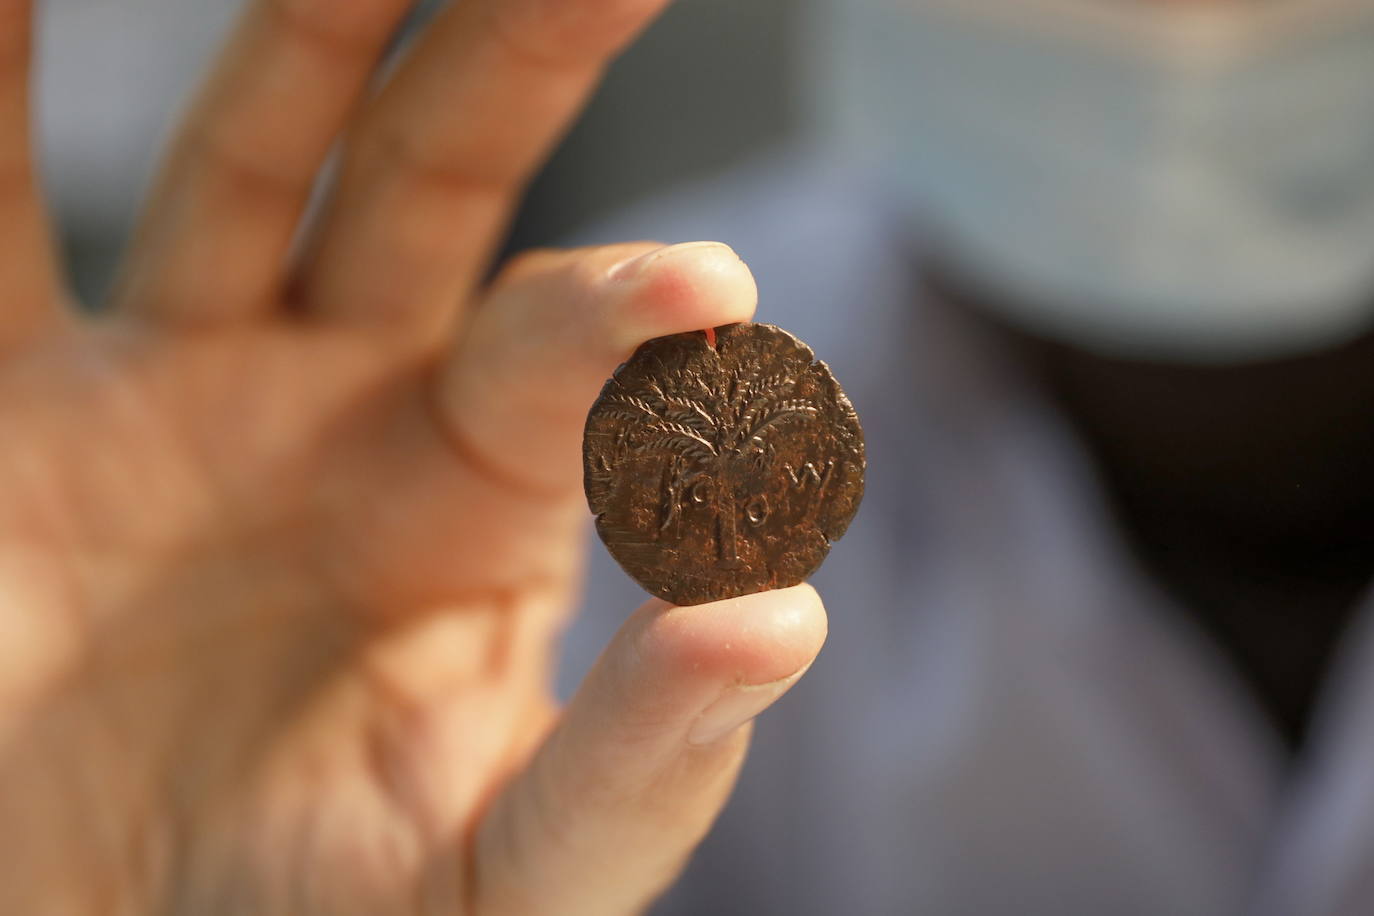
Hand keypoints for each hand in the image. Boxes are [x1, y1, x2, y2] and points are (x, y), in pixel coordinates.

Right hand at [0, 1, 826, 912]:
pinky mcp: (1, 403)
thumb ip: (636, 778)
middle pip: (442, 182)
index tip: (709, 295)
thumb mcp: (498, 885)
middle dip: (514, 55)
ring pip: (253, 155)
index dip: (629, 326)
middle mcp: (344, 404)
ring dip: (307, 29)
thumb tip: (779, 624)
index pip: (573, 367)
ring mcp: (171, 382)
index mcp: (480, 504)